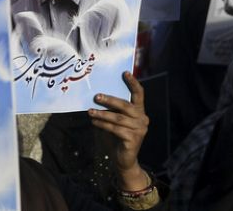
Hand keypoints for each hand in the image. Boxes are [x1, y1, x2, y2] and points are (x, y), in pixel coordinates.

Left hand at [89, 71, 149, 190]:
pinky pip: (115, 129)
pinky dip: (103, 125)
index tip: (125, 72)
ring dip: (102, 114)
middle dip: (110, 100)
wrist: (123, 160)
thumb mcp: (116, 120)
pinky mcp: (133, 139)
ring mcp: (139, 130)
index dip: (133, 83)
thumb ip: (113, 110)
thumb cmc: (118, 137)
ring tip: (90, 111)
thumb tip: (98, 95)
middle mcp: (142, 119)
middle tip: (96, 96)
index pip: (139, 94)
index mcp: (140, 111)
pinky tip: (94, 122)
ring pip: (118, 118)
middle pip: (126, 105)